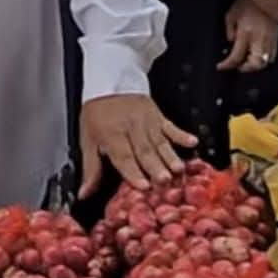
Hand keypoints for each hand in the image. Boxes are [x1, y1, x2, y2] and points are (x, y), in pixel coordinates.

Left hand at [79, 94, 197, 197]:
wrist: (109, 82)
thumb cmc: (97, 114)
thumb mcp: (88, 139)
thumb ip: (91, 169)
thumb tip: (84, 194)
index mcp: (111, 133)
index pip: (123, 155)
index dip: (133, 172)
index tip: (143, 186)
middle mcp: (130, 127)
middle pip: (144, 149)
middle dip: (155, 166)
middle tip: (164, 181)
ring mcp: (146, 121)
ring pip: (159, 141)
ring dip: (170, 156)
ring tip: (179, 169)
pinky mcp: (157, 115)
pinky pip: (170, 125)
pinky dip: (181, 134)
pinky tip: (192, 142)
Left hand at [217, 0, 277, 72]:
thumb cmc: (248, 0)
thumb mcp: (232, 13)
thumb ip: (229, 29)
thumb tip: (231, 41)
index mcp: (246, 33)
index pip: (236, 56)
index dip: (227, 65)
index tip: (221, 66)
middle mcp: (259, 39)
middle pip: (255, 65)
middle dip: (245, 69)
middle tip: (237, 66)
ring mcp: (270, 39)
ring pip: (265, 62)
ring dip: (255, 65)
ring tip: (246, 61)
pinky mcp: (277, 38)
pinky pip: (272, 55)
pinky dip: (264, 58)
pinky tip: (257, 54)